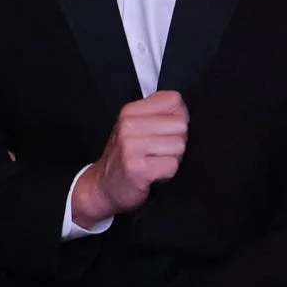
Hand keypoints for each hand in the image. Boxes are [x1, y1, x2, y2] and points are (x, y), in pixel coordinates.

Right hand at [70, 90, 188, 227]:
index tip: (165, 130)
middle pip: (181, 125)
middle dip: (176, 140)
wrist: (104, 186)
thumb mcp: (135, 126)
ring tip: (155, 162)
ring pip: (179, 145)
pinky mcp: (138, 168)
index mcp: (130, 111)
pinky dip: (167, 173)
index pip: (174, 100)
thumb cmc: (127, 156)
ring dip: (172, 158)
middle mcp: (128, 125)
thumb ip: (159, 113)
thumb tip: (183, 110)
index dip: (177, 117)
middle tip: (159, 151)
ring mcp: (131, 147)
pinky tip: (153, 173)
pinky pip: (172, 165)